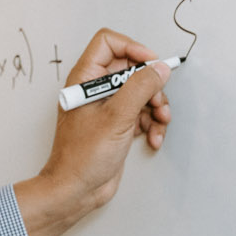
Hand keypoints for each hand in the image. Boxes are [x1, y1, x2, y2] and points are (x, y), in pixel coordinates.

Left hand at [13, 28, 174, 235]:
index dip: (133, 49)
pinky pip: (142, 113)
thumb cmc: (82, 157)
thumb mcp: (116, 117)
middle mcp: (95, 89)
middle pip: (131, 69)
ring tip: (160, 123)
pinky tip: (153, 138)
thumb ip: (140, 88)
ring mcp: (107, 108)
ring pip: (140, 92)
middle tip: (159, 102)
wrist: (75, 192)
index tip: (151, 64)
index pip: (109, 43)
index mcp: (85, 79)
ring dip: (156, 106)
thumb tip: (159, 68)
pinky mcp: (117, 125)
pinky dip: (152, 123)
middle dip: (151, 85)